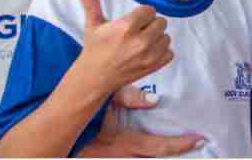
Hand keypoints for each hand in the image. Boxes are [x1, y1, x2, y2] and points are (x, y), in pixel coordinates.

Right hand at [75, 0, 173, 94]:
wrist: (95, 77)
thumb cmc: (94, 49)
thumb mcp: (93, 25)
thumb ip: (91, 3)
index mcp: (126, 27)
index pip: (150, 10)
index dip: (142, 14)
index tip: (134, 20)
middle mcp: (140, 41)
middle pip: (161, 22)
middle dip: (150, 25)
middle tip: (137, 31)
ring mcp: (148, 56)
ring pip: (166, 37)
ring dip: (157, 38)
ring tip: (142, 41)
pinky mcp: (153, 67)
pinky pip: (170, 53)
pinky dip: (162, 52)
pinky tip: (148, 52)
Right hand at [76, 86, 204, 156]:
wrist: (51, 131)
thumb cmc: (79, 110)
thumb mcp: (103, 98)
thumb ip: (129, 97)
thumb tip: (155, 101)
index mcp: (122, 143)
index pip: (158, 147)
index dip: (181, 144)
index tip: (200, 139)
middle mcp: (119, 156)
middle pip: (155, 158)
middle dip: (176, 151)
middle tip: (196, 143)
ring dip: (160, 154)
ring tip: (178, 144)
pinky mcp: (106, 158)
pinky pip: (130, 157)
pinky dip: (144, 154)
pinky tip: (153, 147)